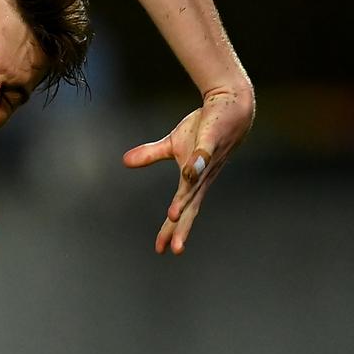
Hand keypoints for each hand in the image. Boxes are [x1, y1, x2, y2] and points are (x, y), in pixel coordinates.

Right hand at [123, 88, 253, 253]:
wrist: (228, 104)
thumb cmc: (204, 127)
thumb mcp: (172, 143)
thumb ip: (150, 155)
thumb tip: (125, 161)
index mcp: (193, 181)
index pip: (181, 211)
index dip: (172, 230)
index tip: (162, 249)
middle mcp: (202, 176)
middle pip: (190, 207)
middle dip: (183, 228)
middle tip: (176, 250)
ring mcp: (207, 160)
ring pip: (194, 184)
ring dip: (184, 200)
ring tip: (172, 215)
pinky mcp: (210, 141)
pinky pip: (203, 153)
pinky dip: (196, 164)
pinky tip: (188, 170)